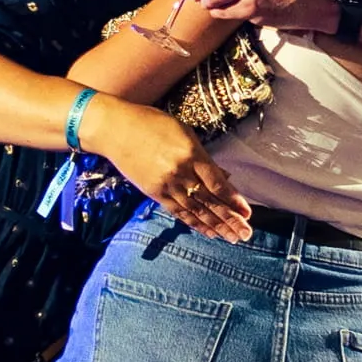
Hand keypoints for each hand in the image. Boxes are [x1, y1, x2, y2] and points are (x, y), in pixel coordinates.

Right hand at [86, 100, 252, 240]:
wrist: (115, 129)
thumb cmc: (152, 124)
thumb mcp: (184, 133)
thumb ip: (204, 157)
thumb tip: (224, 178)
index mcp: (191, 154)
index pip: (217, 184)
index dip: (233, 200)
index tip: (247, 213)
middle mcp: (180, 172)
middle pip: (210, 201)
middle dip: (230, 219)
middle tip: (246, 233)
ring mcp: (167, 185)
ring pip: (196, 211)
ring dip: (216, 226)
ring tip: (232, 237)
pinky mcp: (154, 193)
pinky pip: (179, 212)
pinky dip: (195, 224)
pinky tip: (209, 232)